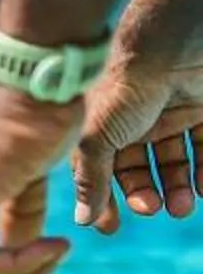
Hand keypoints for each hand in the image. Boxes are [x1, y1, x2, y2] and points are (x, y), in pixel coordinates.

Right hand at [75, 43, 202, 230]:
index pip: (98, 172)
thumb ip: (91, 181)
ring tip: (182, 207)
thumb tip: (84, 221)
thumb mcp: (96, 141)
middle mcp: (133, 123)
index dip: (103, 199)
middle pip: (139, 169)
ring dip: (178, 188)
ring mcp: (170, 115)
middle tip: (153, 209)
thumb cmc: (124, 91)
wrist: (170, 46)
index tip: (111, 226)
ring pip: (174, 161)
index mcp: (101, 129)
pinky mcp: (201, 108)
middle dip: (146, 194)